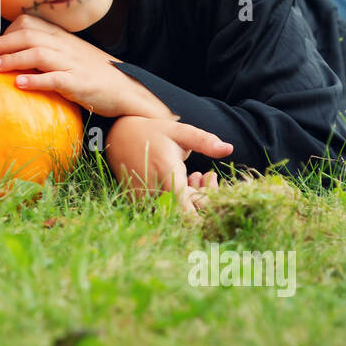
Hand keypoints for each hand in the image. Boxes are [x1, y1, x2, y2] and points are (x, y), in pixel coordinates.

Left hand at [0, 13, 233, 160]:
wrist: (126, 89)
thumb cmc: (93, 74)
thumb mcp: (69, 55)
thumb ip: (45, 50)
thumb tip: (12, 55)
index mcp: (61, 37)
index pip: (28, 23)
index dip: (6, 32)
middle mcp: (65, 46)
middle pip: (28, 35)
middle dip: (2, 44)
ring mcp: (72, 64)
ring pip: (37, 54)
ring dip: (12, 60)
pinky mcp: (79, 84)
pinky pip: (55, 79)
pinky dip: (36, 80)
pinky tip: (19, 84)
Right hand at [105, 115, 219, 214]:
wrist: (117, 135)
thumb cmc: (153, 132)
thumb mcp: (180, 132)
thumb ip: (205, 141)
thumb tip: (229, 149)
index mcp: (167, 173)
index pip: (188, 211)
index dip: (205, 208)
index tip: (210, 183)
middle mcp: (153, 190)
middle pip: (186, 212)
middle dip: (201, 197)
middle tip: (200, 174)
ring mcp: (142, 198)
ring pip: (174, 213)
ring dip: (188, 199)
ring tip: (189, 176)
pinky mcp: (136, 203)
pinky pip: (161, 210)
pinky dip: (173, 201)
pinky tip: (175, 182)